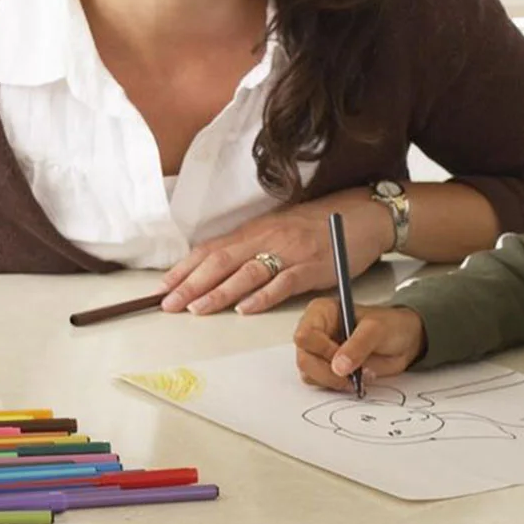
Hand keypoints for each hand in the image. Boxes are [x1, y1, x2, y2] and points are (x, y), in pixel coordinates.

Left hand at [161, 192, 392, 316]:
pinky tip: (244, 309)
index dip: (184, 269)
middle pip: (220, 261)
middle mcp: (266, 239)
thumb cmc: (316, 224)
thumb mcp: (275, 229)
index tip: (162, 288)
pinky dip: (262, 297)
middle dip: (190, 284)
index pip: (209, 250)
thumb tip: (213, 266)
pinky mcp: (312, 267)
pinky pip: (283, 283)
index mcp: (253, 231)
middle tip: (167, 304)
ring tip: (196, 309)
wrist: (362, 214)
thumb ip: (248, 246)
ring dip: (218, 292)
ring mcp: (289, 252)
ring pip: (246, 273)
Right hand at [294, 299, 426, 389]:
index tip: (343, 358)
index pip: (305, 336)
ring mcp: (319, 352)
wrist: (405, 340)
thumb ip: (357, 346)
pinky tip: (355, 379)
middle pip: (303, 359)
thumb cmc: (391, 326)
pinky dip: (337, 386)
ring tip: (358, 376)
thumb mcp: (376, 329)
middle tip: (350, 376)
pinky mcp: (327, 369)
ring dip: (333, 381)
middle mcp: (315, 332)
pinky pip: (321, 383)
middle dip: (326, 372)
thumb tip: (339, 367)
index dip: (322, 351)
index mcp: (320, 313)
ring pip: (309, 374)